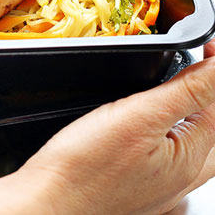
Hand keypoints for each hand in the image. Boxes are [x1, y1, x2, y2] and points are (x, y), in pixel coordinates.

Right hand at [19, 40, 214, 213]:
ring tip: (163, 92)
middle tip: (189, 68)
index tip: (203, 46)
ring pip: (188, 145)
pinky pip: (162, 159)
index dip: (212, 69)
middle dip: (204, 96)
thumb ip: (188, 89)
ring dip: (185, 115)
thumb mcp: (139, 117)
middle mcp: (181, 179)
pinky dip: (161, 135)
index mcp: (191, 158)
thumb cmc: (83, 170)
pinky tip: (139, 129)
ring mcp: (158, 188)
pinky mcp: (133, 190)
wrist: (47, 204)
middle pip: (210, 127)